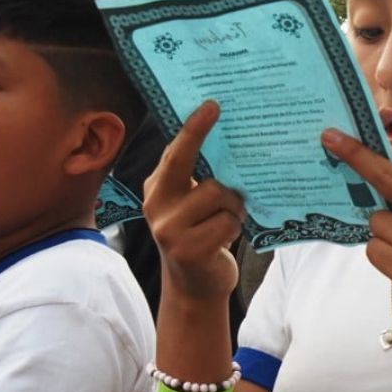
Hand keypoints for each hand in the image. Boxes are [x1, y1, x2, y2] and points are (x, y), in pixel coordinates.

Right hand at [144, 100, 244, 302]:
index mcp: (158, 188)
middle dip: (209, 153)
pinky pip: (228, 222)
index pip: (175, 152)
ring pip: (219, 195)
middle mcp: (157, 204)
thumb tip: (227, 142)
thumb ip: (196, 177)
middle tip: (220, 126)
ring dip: (233, 207)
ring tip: (227, 220)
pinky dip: (234, 227)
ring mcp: (170, 228)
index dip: (194, 128)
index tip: (211, 106)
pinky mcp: (189, 249)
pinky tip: (225, 238)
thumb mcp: (190, 204)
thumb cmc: (201, 235)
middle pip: (192, 167)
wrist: (195, 286)